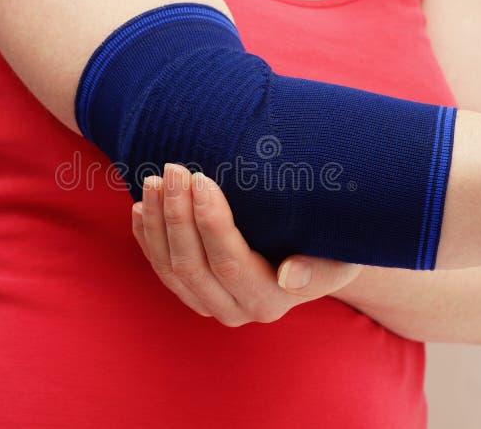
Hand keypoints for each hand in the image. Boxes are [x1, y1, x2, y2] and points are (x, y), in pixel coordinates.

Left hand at [131, 163, 362, 326]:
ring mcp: (208, 305)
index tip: (201, 180)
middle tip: (173, 170)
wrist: (316, 260)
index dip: (210, 222)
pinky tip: (141, 209)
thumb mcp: (339, 258)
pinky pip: (159, 269)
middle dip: (177, 215)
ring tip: (153, 181)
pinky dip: (147, 238)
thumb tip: (288, 276)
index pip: (229, 262)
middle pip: (191, 265)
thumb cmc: (331, 250)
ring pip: (169, 268)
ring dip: (157, 222)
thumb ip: (319, 271)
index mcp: (269, 301)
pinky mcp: (190, 294)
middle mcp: (234, 311)